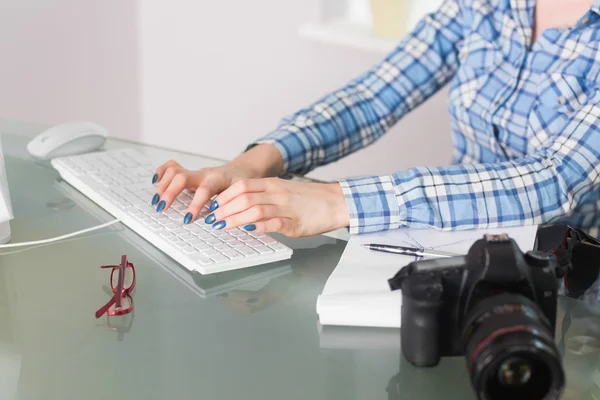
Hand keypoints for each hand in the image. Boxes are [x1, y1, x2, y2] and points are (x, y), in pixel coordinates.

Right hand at [151, 144, 283, 222]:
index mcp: (218, 179)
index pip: (204, 190)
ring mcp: (194, 172)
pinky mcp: (189, 172)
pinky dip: (162, 172)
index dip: (195, 205)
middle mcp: (203, 174)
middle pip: (182, 177)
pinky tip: (156, 182)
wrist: (241, 171)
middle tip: (162, 208)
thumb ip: (233, 205)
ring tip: (157, 202)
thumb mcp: (242, 194)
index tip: (188, 219)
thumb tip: (223, 221)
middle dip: (170, 193)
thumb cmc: (242, 184)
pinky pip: (172, 167)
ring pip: (174, 171)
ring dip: (163, 186)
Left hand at [205, 178, 349, 237]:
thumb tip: (239, 204)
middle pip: (244, 198)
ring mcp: (286, 209)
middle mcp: (277, 194)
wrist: (336, 202)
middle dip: (224, 210)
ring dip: (234, 219)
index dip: (224, 196)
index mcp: (273, 185)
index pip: (242, 186)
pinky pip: (273, 224)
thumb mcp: (283, 191)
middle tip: (212, 219)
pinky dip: (257, 227)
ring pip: (254, 210)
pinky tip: (247, 230)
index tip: (213, 206)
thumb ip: (263, 196)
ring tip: (222, 226)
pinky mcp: (295, 224)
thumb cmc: (309, 199)